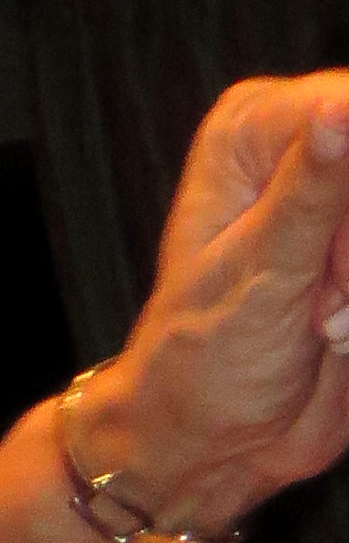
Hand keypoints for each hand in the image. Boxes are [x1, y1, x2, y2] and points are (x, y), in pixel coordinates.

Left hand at [80, 74, 348, 536]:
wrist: (216, 438)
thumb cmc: (208, 353)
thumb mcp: (264, 270)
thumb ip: (312, 190)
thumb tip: (340, 105)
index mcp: (255, 126)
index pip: (347, 108)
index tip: (329, 268)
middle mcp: (306, 144)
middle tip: (323, 309)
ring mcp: (342, 201)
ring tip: (326, 323)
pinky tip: (338, 330)